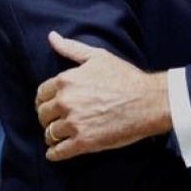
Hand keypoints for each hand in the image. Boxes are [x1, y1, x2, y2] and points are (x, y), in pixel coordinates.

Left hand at [38, 33, 171, 161]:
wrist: (148, 101)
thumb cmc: (125, 77)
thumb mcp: (98, 56)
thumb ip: (71, 48)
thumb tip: (52, 37)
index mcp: (66, 81)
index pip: (41, 94)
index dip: (46, 99)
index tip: (52, 104)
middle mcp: (65, 102)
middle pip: (43, 114)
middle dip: (48, 117)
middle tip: (57, 119)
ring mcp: (74, 123)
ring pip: (49, 133)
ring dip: (52, 135)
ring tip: (60, 135)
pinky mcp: (84, 142)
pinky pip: (58, 152)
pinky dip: (54, 153)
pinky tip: (56, 152)